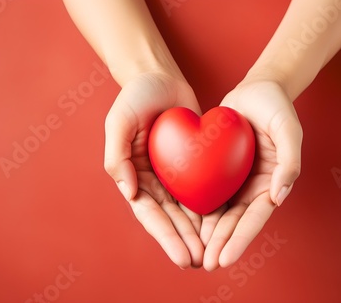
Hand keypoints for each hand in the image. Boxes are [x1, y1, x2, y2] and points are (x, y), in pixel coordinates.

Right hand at [104, 72, 203, 267]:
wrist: (160, 77)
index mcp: (133, 175)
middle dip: (184, 242)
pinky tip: (223, 225)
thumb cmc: (136, 96)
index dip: (166, 237)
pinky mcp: (192, 165)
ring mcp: (173, 174)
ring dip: (198, 233)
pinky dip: (210, 208)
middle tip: (202, 262)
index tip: (183, 257)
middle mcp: (153, 180)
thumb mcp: (119, 120)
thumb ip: (116, 155)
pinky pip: (202, 189)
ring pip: (187, 210)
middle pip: (170, 218)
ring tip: (213, 253)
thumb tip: (129, 193)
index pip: (149, 213)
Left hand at [202, 80, 302, 270]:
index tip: (225, 258)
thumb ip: (289, 162)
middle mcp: (253, 185)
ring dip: (208, 233)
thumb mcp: (289, 129)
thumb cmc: (277, 107)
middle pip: (235, 221)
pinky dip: (198, 207)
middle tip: (204, 264)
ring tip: (194, 252)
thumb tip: (278, 197)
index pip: (255, 217)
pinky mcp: (219, 167)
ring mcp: (235, 178)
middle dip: (221, 244)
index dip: (240, 239)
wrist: (258, 88)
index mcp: (272, 182)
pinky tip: (184, 222)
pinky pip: (207, 190)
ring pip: (220, 211)